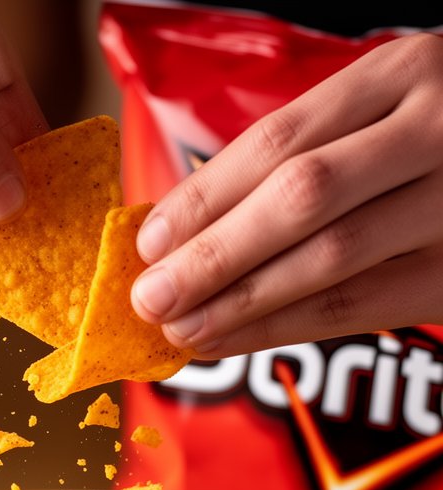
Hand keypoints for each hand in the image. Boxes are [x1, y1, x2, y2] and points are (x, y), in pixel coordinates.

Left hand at [130, 33, 442, 356]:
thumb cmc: (437, 138)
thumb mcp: (385, 111)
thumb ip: (307, 152)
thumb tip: (188, 226)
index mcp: (402, 74)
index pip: (281, 139)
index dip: (206, 196)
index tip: (149, 240)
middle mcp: (435, 130)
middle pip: (300, 199)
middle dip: (214, 255)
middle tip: (150, 297)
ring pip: (332, 263)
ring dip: (243, 305)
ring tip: (181, 329)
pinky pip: (363, 309)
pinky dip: (288, 329)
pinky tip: (235, 341)